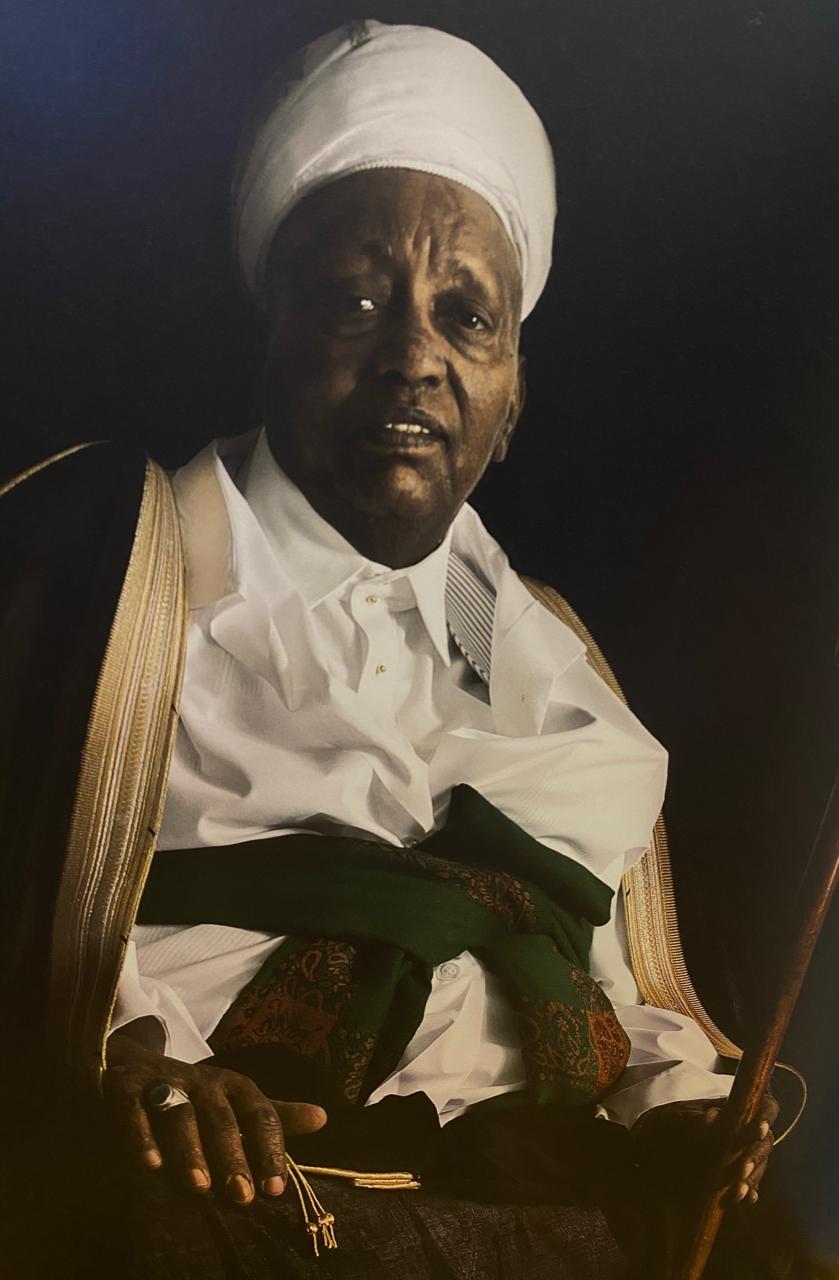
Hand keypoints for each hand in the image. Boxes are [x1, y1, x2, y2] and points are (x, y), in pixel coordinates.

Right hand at [105, 1030, 326, 1204]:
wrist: (136, 1067)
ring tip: (199, 1187)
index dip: (270, 1150)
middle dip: (232, 1158)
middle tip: (241, 1197)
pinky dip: (140, 1136)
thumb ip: (275, 1116)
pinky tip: (150, 1165)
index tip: (276, 1189)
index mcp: (235, 1086)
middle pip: (221, 1119)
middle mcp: (203, 1081)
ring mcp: (164, 1082)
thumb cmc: (197, 1097)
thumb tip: (323, 1118)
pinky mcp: (127, 1087)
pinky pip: (133, 1110)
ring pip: (180, 1114)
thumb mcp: (237, 1104)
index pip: (260, 1116)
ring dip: (190, 1150)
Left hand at [632, 1093, 778, 1205]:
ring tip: (739, 1190)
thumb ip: (698, 1117)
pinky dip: (747, 1191)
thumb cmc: (669, 1120)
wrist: (653, 1140)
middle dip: (756, 1155)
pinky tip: (746, 1198)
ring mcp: (741, 1154)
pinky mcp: (734, 1175)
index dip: (767, 1115)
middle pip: (764, 1141)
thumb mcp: (680, 1115)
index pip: (765, 1107)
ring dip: (752, 1177)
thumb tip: (715, 1116)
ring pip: (758, 1165)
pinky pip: (748, 1184)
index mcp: (736, 1109)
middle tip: (743, 1167)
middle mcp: (744, 1131)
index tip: (760, 1127)